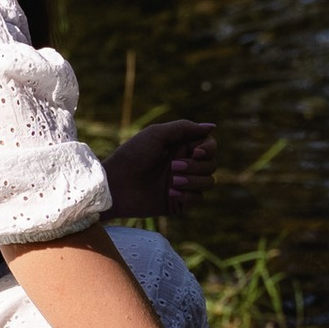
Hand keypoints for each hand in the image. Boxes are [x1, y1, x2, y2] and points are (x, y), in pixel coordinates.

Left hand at [101, 115, 215, 217]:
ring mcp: (182, 183)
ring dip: (193, 181)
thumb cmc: (133, 155)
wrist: (116, 185)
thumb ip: (185, 128)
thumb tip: (212, 126)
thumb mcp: (157, 134)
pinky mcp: (178, 201)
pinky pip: (198, 199)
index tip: (196, 152)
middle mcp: (184, 164)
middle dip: (196, 166)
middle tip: (173, 167)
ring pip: (208, 182)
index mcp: (180, 147)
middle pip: (211, 164)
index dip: (209, 149)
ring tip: (172, 182)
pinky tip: (170, 193)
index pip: (209, 146)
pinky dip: (187, 195)